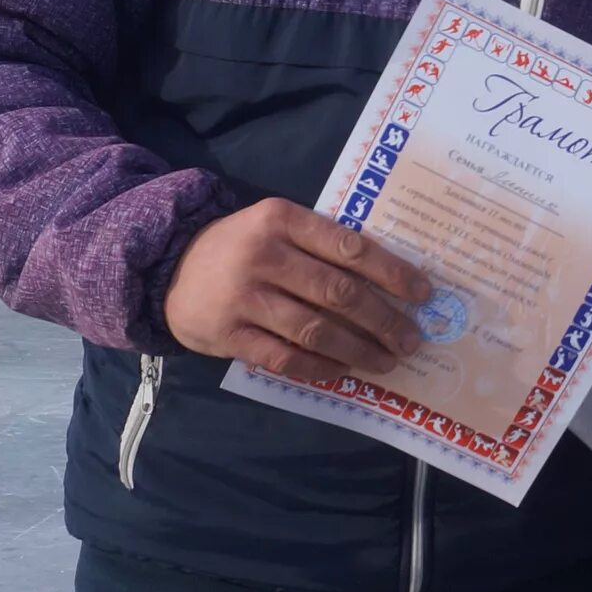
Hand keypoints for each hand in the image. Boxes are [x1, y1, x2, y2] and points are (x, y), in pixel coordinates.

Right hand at [161, 199, 430, 385]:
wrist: (168, 268)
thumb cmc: (241, 246)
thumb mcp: (275, 225)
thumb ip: (321, 244)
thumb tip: (390, 279)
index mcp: (282, 219)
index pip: (350, 247)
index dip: (392, 273)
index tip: (423, 294)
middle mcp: (264, 255)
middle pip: (338, 293)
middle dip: (383, 320)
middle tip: (412, 340)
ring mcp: (244, 298)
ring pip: (315, 330)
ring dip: (359, 350)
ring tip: (387, 361)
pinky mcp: (229, 335)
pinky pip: (285, 358)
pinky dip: (320, 367)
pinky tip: (344, 371)